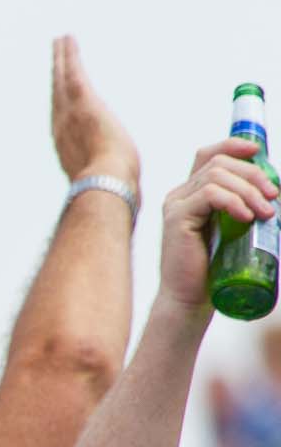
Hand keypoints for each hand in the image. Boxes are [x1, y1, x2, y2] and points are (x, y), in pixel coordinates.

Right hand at [51, 37, 138, 185]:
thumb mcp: (109, 186)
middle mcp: (62, 130)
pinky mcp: (83, 101)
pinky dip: (67, 55)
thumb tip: (123, 198)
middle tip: (55, 58)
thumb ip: (110, 183)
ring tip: (60, 42)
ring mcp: (69, 114)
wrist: (106, 186)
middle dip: (55, 76)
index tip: (59, 94)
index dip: (60, 105)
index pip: (63, 121)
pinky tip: (66, 39)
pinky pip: (72, 72)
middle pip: (56, 96)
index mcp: (68, 149)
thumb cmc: (112, 193)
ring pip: (61, 80)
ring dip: (60, 60)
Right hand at [156, 138, 276, 313]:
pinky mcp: (176, 219)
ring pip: (217, 176)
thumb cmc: (213, 270)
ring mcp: (175, 205)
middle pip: (219, 163)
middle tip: (274, 197)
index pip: (208, 155)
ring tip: (266, 214)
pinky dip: (233, 201)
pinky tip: (246, 217)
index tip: (258, 152)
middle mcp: (179, 195)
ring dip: (249, 190)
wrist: (190, 300)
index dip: (233, 145)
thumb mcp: (232, 231)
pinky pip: (209, 194)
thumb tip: (274, 194)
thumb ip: (242, 209)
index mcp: (190, 194)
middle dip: (254, 174)